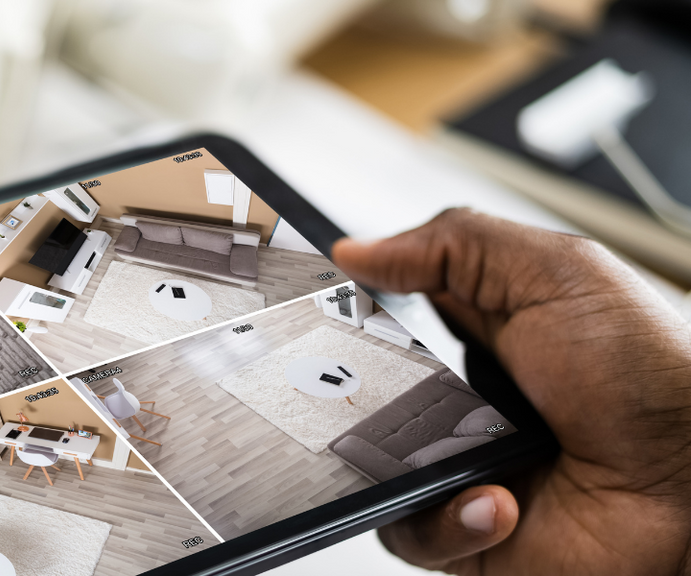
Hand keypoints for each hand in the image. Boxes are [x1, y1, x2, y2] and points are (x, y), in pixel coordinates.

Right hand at [331, 208, 690, 574]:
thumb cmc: (660, 380)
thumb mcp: (561, 274)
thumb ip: (455, 244)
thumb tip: (358, 248)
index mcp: (483, 330)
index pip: (385, 310)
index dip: (350, 306)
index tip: (329, 301)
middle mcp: (465, 399)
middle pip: (361, 389)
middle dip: (360, 388)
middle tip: (389, 385)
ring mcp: (460, 466)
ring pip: (369, 465)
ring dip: (407, 461)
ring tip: (469, 453)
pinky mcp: (464, 530)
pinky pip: (407, 531)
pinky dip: (444, 519)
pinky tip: (496, 501)